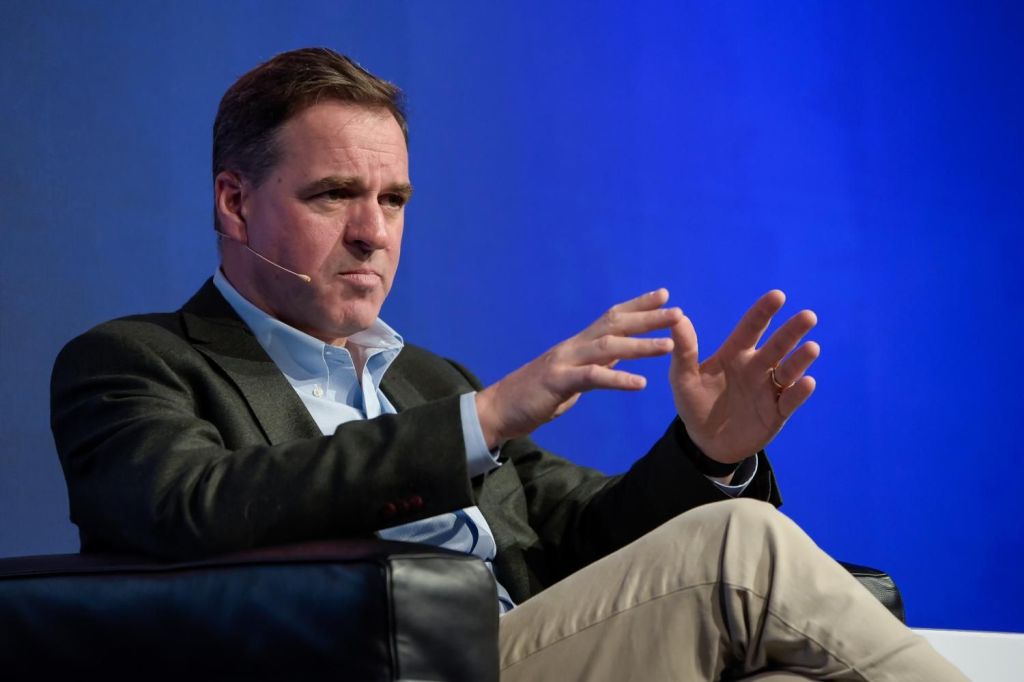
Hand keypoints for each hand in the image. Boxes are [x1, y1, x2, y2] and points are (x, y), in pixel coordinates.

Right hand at [475, 289, 681, 448]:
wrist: (497, 409)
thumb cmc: (534, 395)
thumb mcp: (571, 376)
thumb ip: (594, 363)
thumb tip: (618, 354)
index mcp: (577, 345)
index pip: (612, 318)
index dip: (638, 305)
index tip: (664, 294)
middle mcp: (573, 347)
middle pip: (615, 325)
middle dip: (648, 318)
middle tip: (679, 312)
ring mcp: (564, 362)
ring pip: (608, 347)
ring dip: (640, 345)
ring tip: (669, 346)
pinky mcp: (558, 383)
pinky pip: (592, 378)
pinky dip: (618, 379)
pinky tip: (640, 383)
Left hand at [669, 290, 818, 463]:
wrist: (706, 441)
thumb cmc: (694, 403)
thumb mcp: (683, 378)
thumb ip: (684, 350)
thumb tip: (678, 316)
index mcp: (735, 354)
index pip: (751, 328)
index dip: (763, 312)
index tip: (777, 296)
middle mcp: (757, 367)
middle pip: (778, 345)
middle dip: (793, 331)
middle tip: (808, 316)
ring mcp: (769, 389)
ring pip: (789, 371)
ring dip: (800, 360)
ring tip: (812, 348)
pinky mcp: (777, 412)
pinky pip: (790, 400)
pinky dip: (799, 392)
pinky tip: (806, 382)